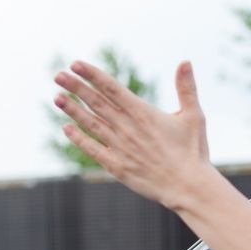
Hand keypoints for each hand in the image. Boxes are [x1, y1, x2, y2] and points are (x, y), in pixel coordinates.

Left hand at [54, 60, 217, 210]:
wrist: (188, 187)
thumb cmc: (193, 152)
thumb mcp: (194, 116)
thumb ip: (187, 88)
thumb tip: (185, 61)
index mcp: (143, 113)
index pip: (112, 88)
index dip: (92, 75)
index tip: (75, 64)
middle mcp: (127, 128)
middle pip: (96, 103)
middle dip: (75, 87)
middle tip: (58, 74)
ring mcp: (120, 147)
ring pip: (91, 124)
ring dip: (72, 110)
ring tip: (57, 97)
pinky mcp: (117, 166)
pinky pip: (93, 150)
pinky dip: (79, 139)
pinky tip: (67, 129)